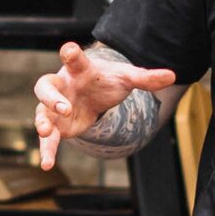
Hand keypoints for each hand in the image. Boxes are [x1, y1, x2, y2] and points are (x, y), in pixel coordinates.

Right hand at [32, 42, 175, 168]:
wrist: (96, 92)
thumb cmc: (108, 81)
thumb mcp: (128, 78)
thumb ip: (147, 78)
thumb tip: (172, 76)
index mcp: (80, 69)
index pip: (73, 58)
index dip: (70, 53)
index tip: (69, 50)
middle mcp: (63, 86)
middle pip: (46, 86)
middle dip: (52, 97)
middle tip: (64, 108)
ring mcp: (56, 106)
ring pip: (42, 112)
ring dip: (42, 122)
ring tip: (46, 132)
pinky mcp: (58, 126)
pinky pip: (49, 138)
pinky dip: (47, 151)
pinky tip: (47, 165)